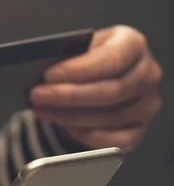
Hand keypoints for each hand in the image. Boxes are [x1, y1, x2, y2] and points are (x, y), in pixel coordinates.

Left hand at [30, 26, 162, 151]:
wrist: (100, 79)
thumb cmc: (89, 61)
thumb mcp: (81, 48)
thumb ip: (69, 55)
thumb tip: (43, 70)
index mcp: (133, 44)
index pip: (112, 59)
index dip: (79, 69)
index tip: (49, 75)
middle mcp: (147, 74)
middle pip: (111, 91)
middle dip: (69, 96)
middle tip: (39, 96)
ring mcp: (147, 105)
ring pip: (111, 117)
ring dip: (71, 117)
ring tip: (43, 110)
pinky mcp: (139, 131)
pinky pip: (116, 141)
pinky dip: (88, 136)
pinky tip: (66, 127)